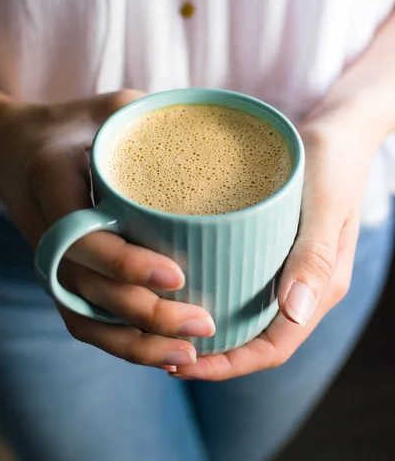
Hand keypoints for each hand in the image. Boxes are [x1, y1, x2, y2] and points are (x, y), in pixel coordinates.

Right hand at [0, 91, 214, 370]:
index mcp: (53, 184)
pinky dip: (121, 345)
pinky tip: (162, 353)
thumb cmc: (73, 125)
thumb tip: (219, 134)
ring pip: (89, 318)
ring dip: (138, 344)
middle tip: (203, 322)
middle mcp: (47, 233)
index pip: (85, 239)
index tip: (176, 273)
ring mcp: (52, 262)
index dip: (127, 263)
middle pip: (92, 291)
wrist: (18, 151)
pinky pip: (86, 322)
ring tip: (191, 352)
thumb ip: (154, 117)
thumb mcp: (111, 108)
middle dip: (148, 315)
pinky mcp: (63, 277)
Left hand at [169, 104, 379, 379]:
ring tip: (161, 323)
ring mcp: (285, 268)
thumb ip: (315, 257)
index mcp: (320, 288)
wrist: (336, 131)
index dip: (229, 364)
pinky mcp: (270, 247)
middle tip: (158, 348)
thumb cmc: (332, 165)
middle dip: (210, 354)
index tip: (183, 362)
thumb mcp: (325, 206)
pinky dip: (211, 291)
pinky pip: (240, 280)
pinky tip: (179, 283)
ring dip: (207, 326)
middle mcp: (301, 286)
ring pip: (244, 314)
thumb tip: (293, 311)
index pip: (273, 346)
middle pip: (254, 338)